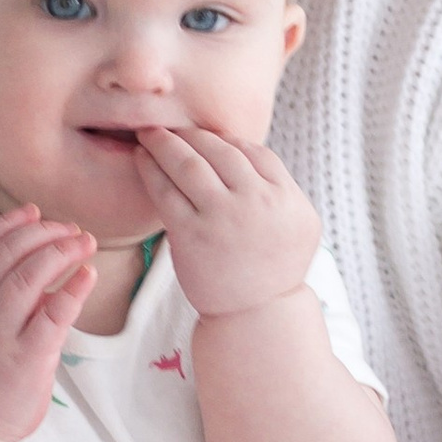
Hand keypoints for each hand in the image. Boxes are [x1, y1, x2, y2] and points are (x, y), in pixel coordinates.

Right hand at [0, 204, 96, 441]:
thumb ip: (3, 299)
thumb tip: (43, 267)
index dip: (7, 227)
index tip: (32, 211)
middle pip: (6, 259)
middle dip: (40, 235)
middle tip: (71, 227)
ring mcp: (3, 337)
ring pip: (23, 281)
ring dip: (57, 254)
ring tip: (84, 242)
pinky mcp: (27, 360)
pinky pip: (50, 319)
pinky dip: (70, 292)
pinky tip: (88, 276)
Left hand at [133, 126, 320, 323]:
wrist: (256, 315)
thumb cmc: (275, 269)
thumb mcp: (300, 223)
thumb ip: (280, 187)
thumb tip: (245, 151)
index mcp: (285, 196)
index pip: (254, 151)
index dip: (226, 141)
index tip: (207, 140)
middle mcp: (257, 201)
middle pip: (219, 150)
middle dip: (190, 134)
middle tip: (170, 126)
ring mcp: (223, 216)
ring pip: (189, 163)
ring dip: (164, 142)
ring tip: (148, 133)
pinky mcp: (191, 234)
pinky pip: (165, 190)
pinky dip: (150, 169)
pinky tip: (141, 159)